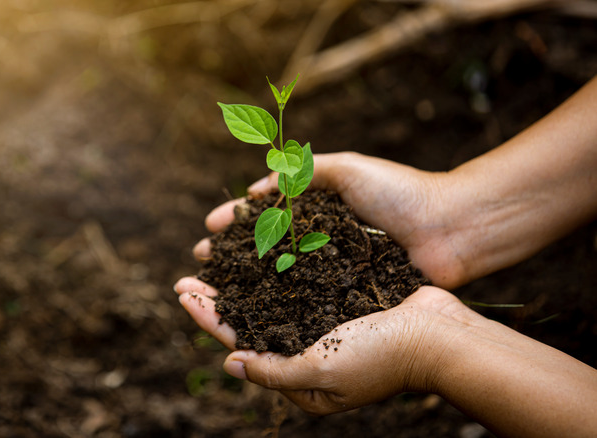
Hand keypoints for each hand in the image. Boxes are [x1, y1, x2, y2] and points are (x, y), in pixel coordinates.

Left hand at [174, 278, 467, 414]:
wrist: (439, 334)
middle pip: (250, 322)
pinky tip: (261, 252)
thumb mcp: (320, 372)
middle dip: (218, 298)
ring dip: (243, 281)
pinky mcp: (340, 303)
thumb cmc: (381, 356)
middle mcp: (307, 353)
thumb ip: (273, 370)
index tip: (183, 291)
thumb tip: (230, 362)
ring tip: (218, 260)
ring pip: (271, 301)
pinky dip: (276, 270)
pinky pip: (299, 285)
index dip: (208, 318)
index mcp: (299, 378)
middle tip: (189, 273)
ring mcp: (323, 327)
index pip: (239, 344)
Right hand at [195, 152, 467, 287]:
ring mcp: (332, 272)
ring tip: (215, 290)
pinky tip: (253, 312)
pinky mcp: (348, 297)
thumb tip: (255, 190)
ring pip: (280, 279)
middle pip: (265, 249)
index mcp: (318, 210)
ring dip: (245, 285)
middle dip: (230, 256)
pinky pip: (307, 302)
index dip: (236, 221)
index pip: (266, 215)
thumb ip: (300, 172)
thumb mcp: (346, 169)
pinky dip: (278, 306)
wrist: (452, 229)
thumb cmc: (401, 193)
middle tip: (200, 263)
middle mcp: (320, 242)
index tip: (209, 228)